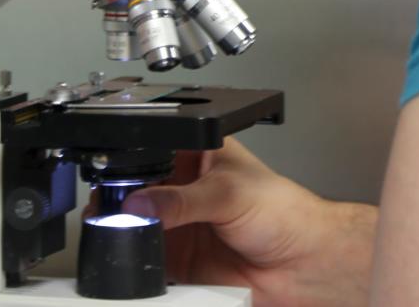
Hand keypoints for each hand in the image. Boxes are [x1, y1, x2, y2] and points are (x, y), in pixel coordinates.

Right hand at [122, 138, 375, 306]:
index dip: (132, 163)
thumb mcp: (228, 194)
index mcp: (197, 155)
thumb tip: (140, 201)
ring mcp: (178, 226)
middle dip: (125, 202)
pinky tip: (143, 261)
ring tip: (133, 236)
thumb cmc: (283, 212)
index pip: (152, 152)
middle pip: (137, 192)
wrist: (300, 265)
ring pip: (136, 229)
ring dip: (129, 235)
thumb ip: (182, 199)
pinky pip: (145, 264)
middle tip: (121, 212)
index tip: (118, 179)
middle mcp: (183, 189)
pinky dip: (138, 265)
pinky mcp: (177, 263)